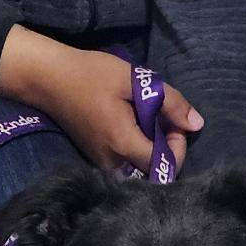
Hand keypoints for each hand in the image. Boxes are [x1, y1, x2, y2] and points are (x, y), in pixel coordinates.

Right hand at [0, 26, 202, 170]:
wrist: (48, 80)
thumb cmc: (90, 74)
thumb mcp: (134, 80)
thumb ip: (169, 102)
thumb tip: (198, 124)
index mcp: (123, 145)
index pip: (164, 166)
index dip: (177, 147)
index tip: (174, 122)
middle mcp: (113, 164)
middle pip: (154, 171)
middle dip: (166, 147)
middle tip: (162, 118)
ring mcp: (104, 165)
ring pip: (142, 168)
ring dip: (152, 147)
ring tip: (146, 119)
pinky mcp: (99, 161)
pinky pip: (128, 163)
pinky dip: (138, 147)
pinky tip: (132, 124)